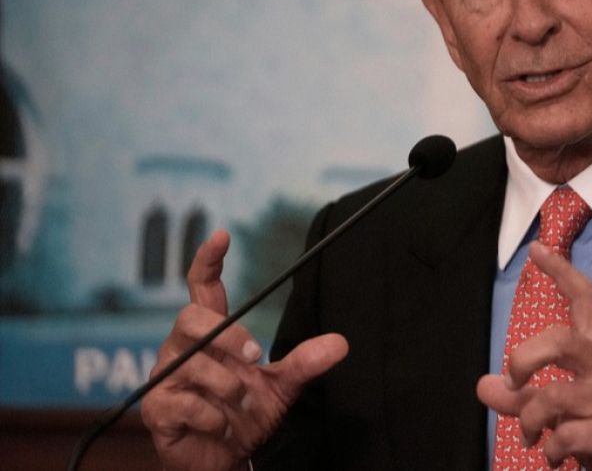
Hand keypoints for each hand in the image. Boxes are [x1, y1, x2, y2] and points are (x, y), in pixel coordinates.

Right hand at [141, 229, 348, 470]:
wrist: (222, 460)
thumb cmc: (244, 417)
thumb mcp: (281, 388)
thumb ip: (304, 363)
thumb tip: (341, 343)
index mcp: (211, 334)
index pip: (202, 287)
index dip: (208, 260)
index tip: (222, 235)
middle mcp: (183, 348)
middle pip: (191, 317)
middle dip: (229, 335)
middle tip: (256, 356)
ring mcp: (166, 377)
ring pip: (192, 363)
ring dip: (228, 386)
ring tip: (241, 404)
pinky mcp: (157, 408)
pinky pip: (185, 402)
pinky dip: (214, 417)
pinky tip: (222, 426)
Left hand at [477, 241, 591, 470]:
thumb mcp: (564, 408)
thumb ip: (524, 397)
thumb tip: (484, 385)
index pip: (585, 299)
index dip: (561, 272)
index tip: (537, 250)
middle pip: (559, 340)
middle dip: (523, 361)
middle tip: (514, 383)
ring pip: (551, 397)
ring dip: (530, 423)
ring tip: (532, 438)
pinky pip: (564, 436)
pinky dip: (550, 451)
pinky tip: (555, 457)